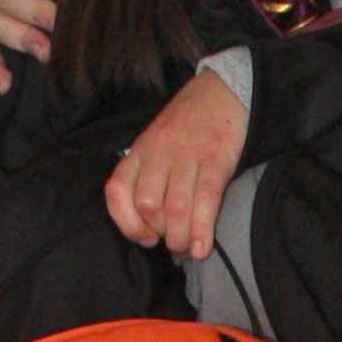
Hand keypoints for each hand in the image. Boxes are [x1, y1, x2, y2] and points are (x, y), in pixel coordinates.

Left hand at [104, 68, 249, 260]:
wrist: (224, 92)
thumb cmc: (188, 126)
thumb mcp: (156, 144)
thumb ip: (148, 178)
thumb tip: (152, 232)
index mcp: (139, 151)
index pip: (117, 191)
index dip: (127, 223)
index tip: (145, 238)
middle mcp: (158, 153)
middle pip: (147, 206)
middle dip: (160, 234)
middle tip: (173, 243)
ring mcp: (186, 156)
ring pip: (174, 209)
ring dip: (180, 238)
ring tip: (188, 249)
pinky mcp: (215, 160)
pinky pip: (204, 201)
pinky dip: (202, 231)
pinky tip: (202, 248)